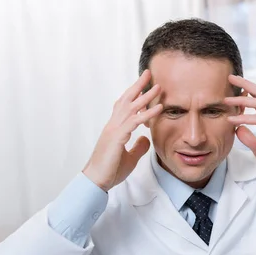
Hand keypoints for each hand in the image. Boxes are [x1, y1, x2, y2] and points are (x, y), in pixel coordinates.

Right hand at [83, 70, 162, 191]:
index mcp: (115, 128)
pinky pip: (135, 121)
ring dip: (146, 96)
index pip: (125, 106)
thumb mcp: (130, 157)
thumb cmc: (110, 170)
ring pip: (131, 107)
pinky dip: (148, 113)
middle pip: (127, 100)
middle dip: (138, 86)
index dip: (134, 94)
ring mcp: (114, 130)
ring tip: (159, 87)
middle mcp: (113, 125)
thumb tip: (146, 139)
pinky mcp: (117, 137)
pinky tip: (158, 108)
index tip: (144, 84)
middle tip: (149, 73)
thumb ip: (138, 147)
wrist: (96, 181)